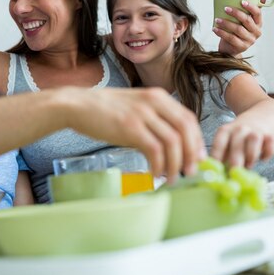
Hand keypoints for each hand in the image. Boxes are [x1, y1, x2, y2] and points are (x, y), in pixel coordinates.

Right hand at [63, 87, 205, 182]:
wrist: (77, 105)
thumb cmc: (104, 110)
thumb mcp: (135, 107)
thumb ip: (153, 120)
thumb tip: (169, 147)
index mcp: (158, 96)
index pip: (188, 118)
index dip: (197, 140)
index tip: (197, 157)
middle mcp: (153, 102)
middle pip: (186, 129)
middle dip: (191, 154)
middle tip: (190, 171)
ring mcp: (141, 114)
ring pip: (173, 142)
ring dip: (176, 164)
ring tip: (171, 178)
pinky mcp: (130, 127)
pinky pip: (154, 150)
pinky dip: (158, 165)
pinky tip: (154, 174)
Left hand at [209, 121, 273, 168]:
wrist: (266, 114)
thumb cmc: (243, 134)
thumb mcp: (230, 139)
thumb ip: (225, 153)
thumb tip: (219, 173)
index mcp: (227, 130)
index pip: (219, 143)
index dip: (217, 156)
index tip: (215, 170)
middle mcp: (240, 129)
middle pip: (236, 144)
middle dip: (235, 161)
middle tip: (234, 173)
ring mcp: (256, 131)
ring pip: (253, 141)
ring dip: (251, 156)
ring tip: (248, 166)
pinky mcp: (271, 135)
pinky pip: (270, 145)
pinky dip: (267, 154)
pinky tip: (263, 158)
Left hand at [214, 0, 264, 55]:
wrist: (231, 49)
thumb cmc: (236, 31)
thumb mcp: (242, 21)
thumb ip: (246, 11)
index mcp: (258, 23)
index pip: (258, 13)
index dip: (251, 7)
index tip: (242, 1)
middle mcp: (256, 32)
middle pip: (247, 21)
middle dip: (236, 13)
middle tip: (225, 8)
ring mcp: (250, 41)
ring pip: (238, 29)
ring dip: (226, 23)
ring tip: (217, 19)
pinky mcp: (242, 47)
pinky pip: (231, 38)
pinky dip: (222, 33)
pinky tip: (215, 29)